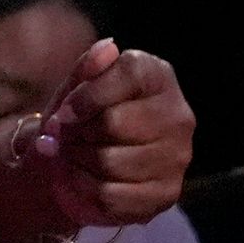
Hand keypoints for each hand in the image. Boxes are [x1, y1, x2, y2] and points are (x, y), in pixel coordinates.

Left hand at [18, 37, 195, 231]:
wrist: (80, 163)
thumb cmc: (82, 117)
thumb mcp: (78, 87)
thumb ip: (89, 67)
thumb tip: (108, 48)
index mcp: (159, 77)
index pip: (129, 74)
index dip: (88, 94)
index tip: (65, 111)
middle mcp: (178, 115)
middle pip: (114, 123)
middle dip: (77, 132)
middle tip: (66, 136)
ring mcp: (176, 157)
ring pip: (110, 161)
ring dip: (77, 160)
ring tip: (72, 154)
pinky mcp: (166, 194)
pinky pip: (112, 194)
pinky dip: (84, 187)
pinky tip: (81, 177)